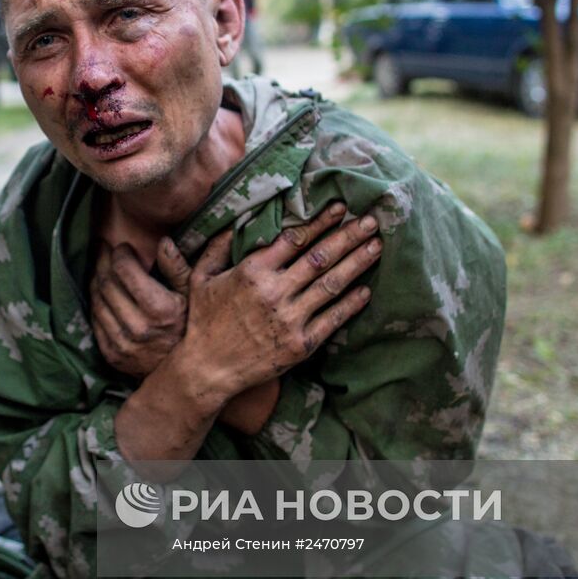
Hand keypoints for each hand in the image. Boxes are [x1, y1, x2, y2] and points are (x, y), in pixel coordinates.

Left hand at [90, 239, 191, 377]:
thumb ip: (178, 269)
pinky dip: (96, 302)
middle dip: (103, 262)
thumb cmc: (193, 327)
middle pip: (106, 283)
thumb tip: (163, 243)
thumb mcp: (194, 297)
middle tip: (105, 251)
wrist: (187, 374)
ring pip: (96, 301)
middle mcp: (138, 328)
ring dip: (97, 280)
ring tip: (103, 269)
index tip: (122, 247)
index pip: (123, 270)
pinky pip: (95, 320)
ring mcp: (122, 344)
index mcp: (159, 310)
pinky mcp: (112, 355)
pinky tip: (103, 293)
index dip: (119, 253)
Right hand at [174, 201, 380, 403]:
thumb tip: (235, 221)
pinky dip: (351, 304)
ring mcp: (290, 319)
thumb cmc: (203, 321)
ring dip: (357, 263)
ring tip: (376, 246)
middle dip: (348, 236)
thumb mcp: (200, 277)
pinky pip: (333, 319)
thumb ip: (217, 247)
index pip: (295, 239)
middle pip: (321, 257)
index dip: (320, 222)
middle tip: (370, 221)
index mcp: (252, 271)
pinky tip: (367, 290)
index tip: (340, 208)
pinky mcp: (301, 345)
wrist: (207, 370)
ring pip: (332, 284)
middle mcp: (275, 292)